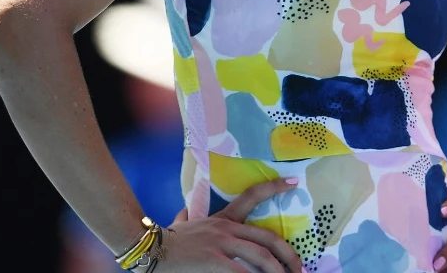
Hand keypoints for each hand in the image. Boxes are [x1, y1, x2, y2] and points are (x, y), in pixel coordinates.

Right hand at [161, 177, 304, 271]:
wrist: (147, 249)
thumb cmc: (165, 240)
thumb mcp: (181, 225)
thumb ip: (186, 218)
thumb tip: (183, 213)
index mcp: (222, 219)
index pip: (251, 196)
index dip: (273, 188)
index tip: (293, 182)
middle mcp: (226, 228)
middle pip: (267, 239)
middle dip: (288, 255)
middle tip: (299, 268)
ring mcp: (221, 244)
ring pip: (261, 258)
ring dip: (277, 271)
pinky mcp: (214, 261)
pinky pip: (242, 272)